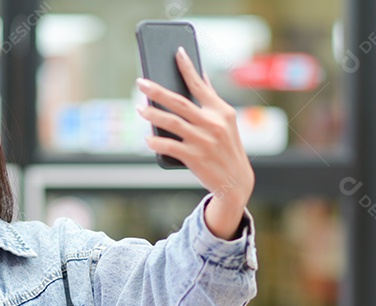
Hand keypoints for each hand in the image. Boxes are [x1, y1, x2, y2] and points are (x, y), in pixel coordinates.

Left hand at [136, 47, 253, 238]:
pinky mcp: (196, 158)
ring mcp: (204, 141)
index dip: (188, 68)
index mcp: (222, 111)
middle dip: (157, 91)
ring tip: (139, 108)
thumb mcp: (226, 122)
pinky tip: (147, 138)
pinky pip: (170, 146)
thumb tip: (200, 76)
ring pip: (172, 123)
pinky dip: (157, 142)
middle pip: (179, 102)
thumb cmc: (227, 148)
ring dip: (153, 114)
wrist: (236, 181)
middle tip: (140, 82)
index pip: (200, 85)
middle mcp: (213, 124)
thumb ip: (211, 100)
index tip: (177, 52)